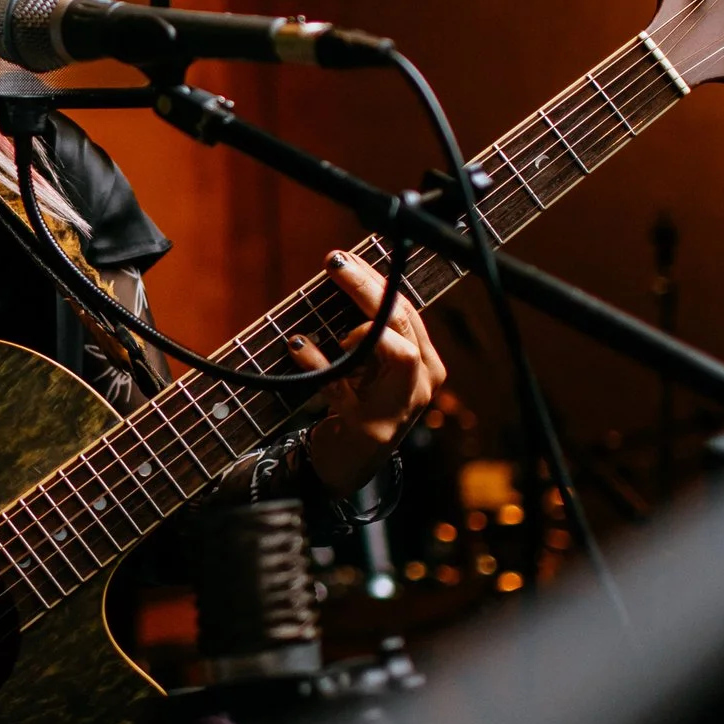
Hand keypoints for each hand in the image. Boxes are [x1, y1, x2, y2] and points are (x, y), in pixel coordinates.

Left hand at [287, 248, 446, 493]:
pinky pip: (344, 385)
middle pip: (403, 323)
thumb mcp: (367, 366)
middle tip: (335, 263)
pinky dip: (318, 362)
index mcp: (425, 362)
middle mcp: (422, 383)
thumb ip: (365, 330)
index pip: (407, 310)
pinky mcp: (368, 425)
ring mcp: (400, 406)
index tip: (347, 256)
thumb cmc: (355, 406)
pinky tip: (298, 345)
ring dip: (362, 331)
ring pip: (397, 353)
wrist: (346, 466)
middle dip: (369, 288)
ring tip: (334, 327)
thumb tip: (342, 273)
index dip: (378, 280)